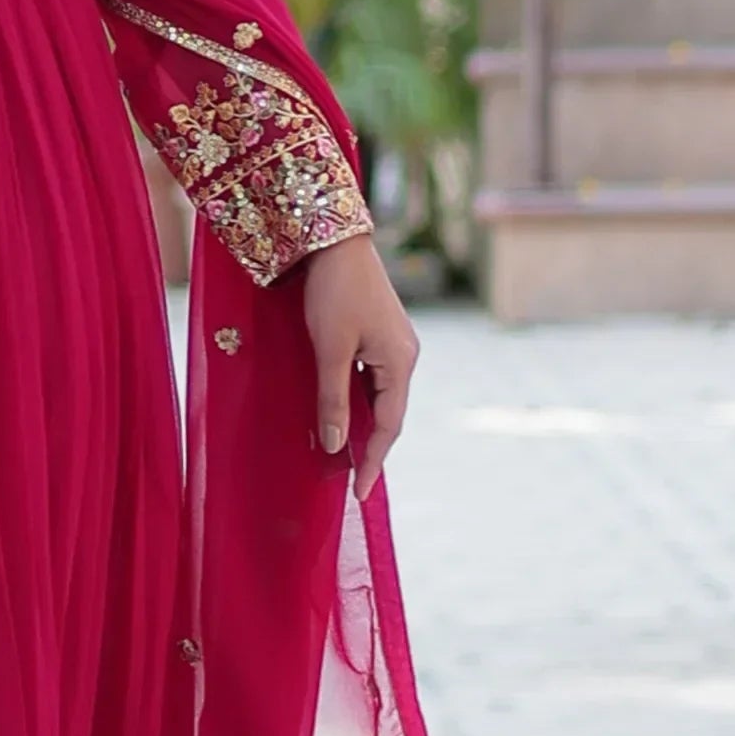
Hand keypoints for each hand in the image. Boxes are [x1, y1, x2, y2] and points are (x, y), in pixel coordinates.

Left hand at [301, 233, 417, 501]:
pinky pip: (374, 379)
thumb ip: (332, 399)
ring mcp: (396, 344)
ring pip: (380, 397)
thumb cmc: (333, 294)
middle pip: (389, 414)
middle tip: (354, 481)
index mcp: (400, 363)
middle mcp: (405, 356)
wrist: (337, 242)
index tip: (360, 492)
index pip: (388, 426)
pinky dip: (360, 401)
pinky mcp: (382, 334)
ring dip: (365, 425)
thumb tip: (335, 446)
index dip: (373, 461)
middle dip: (372, 448)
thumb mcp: (329, 350)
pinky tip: (343, 412)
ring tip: (347, 455)